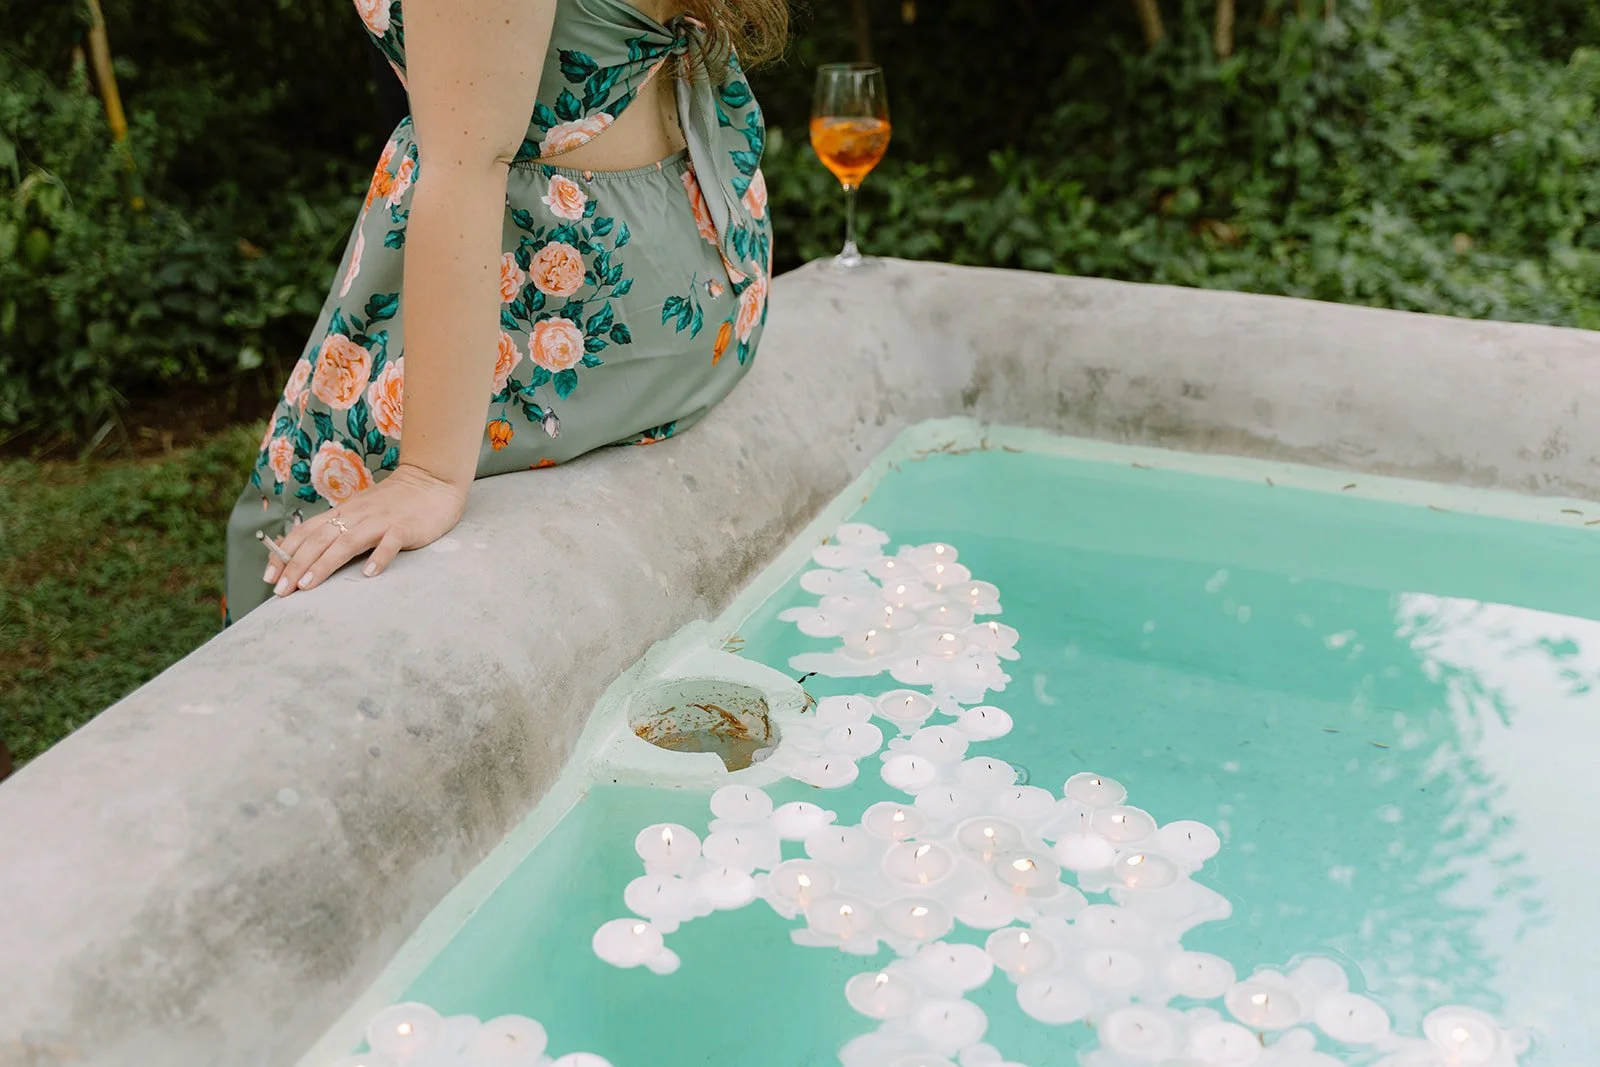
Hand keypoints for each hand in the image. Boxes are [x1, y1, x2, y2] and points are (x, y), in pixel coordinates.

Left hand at [263, 463, 467, 598]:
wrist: (431, 480)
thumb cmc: (395, 502)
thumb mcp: (360, 511)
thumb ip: (339, 528)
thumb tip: (310, 554)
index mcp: (343, 513)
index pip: (306, 532)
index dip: (285, 554)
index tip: (270, 578)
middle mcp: (356, 515)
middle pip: (320, 540)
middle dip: (296, 566)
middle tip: (281, 591)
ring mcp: (380, 521)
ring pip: (346, 542)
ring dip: (325, 564)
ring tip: (308, 585)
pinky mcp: (405, 528)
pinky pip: (390, 543)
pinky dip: (379, 558)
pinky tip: (369, 574)